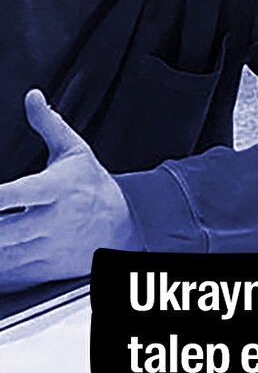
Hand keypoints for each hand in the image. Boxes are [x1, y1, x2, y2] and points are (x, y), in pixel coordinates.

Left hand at [0, 90, 136, 290]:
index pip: (14, 193)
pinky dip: (0, 269)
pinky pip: (11, 276)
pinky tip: (0, 254)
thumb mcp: (76, 151)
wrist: (129, 223)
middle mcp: (53, 220)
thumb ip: (48, 124)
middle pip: (2, 232)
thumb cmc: (95, 185)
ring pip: (4, 257)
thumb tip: (32, 97)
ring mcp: (50, 248)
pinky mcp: (47, 269)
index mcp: (56, 188)